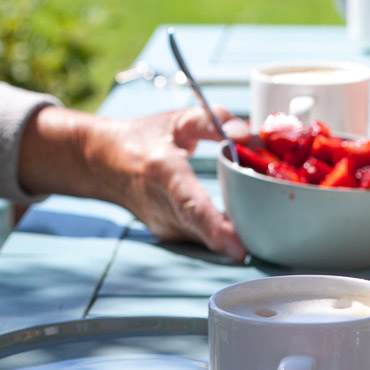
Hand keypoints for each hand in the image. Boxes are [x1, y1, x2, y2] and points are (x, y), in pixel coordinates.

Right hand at [19, 104, 250, 261]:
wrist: (103, 162)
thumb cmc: (144, 138)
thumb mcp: (179, 120)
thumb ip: (216, 120)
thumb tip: (248, 135)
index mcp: (164, 172)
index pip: (192, 206)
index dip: (216, 230)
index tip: (238, 249)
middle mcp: (162, 205)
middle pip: (204, 230)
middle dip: (238, 237)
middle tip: (265, 236)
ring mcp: (164, 225)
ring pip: (207, 238)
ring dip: (232, 233)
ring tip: (252, 217)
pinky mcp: (169, 235)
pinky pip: (202, 238)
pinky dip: (220, 231)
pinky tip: (232, 219)